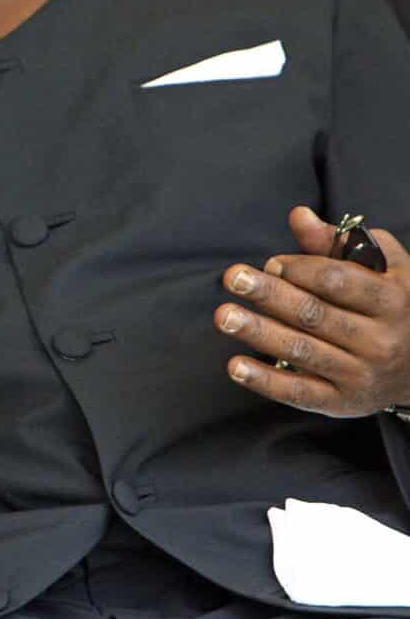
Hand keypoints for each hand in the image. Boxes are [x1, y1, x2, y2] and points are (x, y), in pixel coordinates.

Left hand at [217, 205, 409, 416]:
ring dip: (259, 332)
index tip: (271, 263)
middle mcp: (380, 340)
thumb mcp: (383, 268)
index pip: (338, 281)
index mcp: (391, 300)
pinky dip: (266, 380)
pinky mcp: (342, 402)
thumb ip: (337, 242)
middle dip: (270, 294)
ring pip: (303, 350)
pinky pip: (300, 392)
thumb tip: (298, 216)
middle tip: (233, 278)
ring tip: (224, 316)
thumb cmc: (393, 305)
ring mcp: (362, 374)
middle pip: (315, 314)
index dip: (299, 269)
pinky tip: (236, 366)